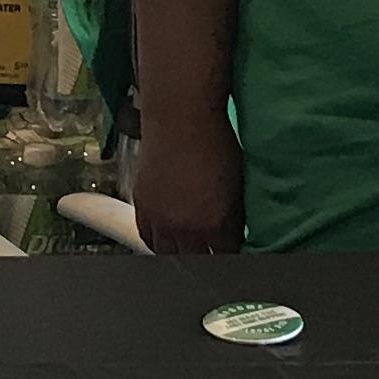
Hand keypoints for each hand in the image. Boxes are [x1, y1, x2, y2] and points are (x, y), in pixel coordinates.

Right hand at [130, 111, 245, 255]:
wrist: (179, 118)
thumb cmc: (216, 143)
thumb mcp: (236, 183)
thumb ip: (234, 215)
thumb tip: (234, 232)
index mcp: (215, 224)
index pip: (226, 256)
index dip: (232, 254)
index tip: (234, 250)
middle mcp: (185, 229)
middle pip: (195, 261)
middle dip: (206, 257)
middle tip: (212, 249)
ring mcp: (159, 220)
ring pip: (168, 254)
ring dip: (181, 252)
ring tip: (189, 246)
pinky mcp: (141, 207)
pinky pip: (148, 238)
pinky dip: (159, 241)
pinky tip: (168, 237)